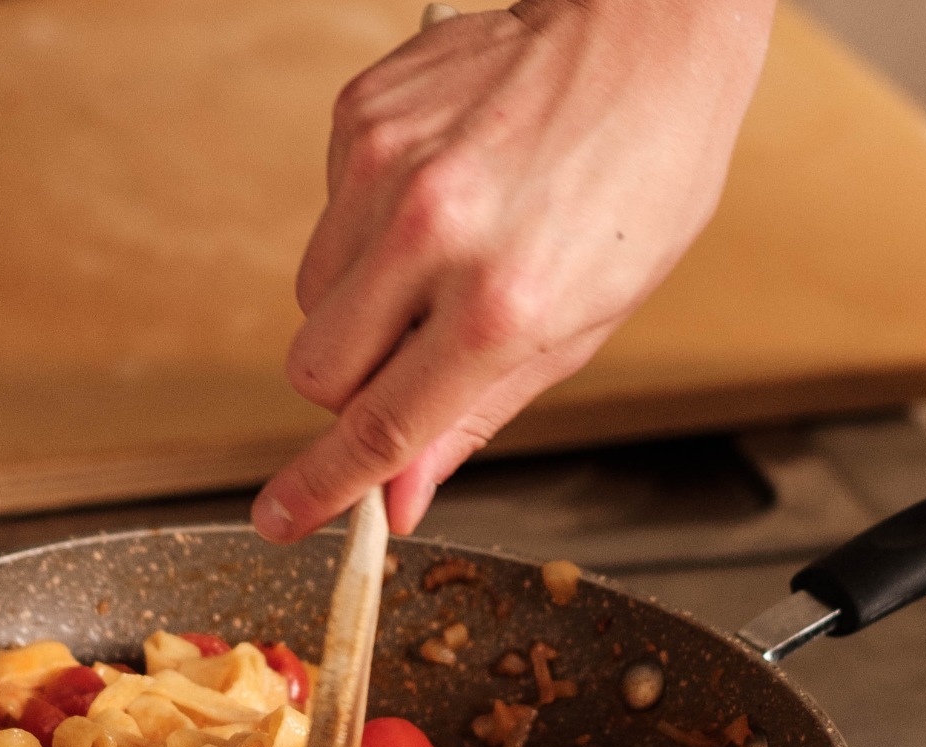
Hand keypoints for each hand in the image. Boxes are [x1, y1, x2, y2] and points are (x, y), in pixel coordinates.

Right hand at [251, 0, 774, 541]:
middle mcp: (431, 234)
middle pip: (316, 371)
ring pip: (313, 298)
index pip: (379, 427)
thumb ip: (478, 413)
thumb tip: (402, 492)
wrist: (644, 37)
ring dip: (360, 310)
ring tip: (444, 263)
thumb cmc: (641, 180)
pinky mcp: (361, 116)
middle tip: (417, 359)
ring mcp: (385, 167)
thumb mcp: (584, 324)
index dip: (323, 487)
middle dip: (351, 390)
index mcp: (502, 304)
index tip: (280, 520)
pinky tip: (439, 199)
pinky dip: (369, 233)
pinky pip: (328, 218)